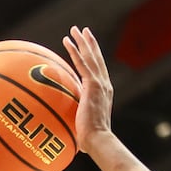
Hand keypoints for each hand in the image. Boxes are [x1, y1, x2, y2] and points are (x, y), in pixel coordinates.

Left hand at [62, 26, 113, 154]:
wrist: (98, 140)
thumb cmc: (92, 141)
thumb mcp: (85, 127)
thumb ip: (80, 124)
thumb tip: (73, 137)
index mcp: (104, 93)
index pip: (98, 71)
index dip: (94, 57)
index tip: (88, 48)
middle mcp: (104, 85)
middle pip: (97, 59)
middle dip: (90, 43)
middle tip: (83, 31)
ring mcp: (99, 84)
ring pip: (90, 57)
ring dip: (82, 42)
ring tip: (75, 30)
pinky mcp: (92, 85)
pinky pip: (81, 63)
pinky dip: (74, 51)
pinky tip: (67, 41)